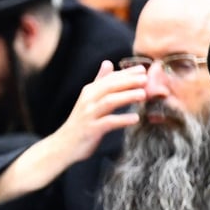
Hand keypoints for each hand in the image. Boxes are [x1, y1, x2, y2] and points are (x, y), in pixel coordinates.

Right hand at [0, 61, 144, 204]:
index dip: (126, 73)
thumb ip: (99, 82)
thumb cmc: (79, 123)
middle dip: (128, 81)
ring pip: (109, 102)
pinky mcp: (91, 130)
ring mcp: (88, 115)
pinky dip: (122, 119)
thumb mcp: (88, 99)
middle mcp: (88, 101)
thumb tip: (108, 63)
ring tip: (143, 95)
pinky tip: (135, 118)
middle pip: (110, 87)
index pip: (109, 78)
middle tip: (146, 78)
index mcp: (89, 92)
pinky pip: (108, 122)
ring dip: (127, 97)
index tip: (143, 69)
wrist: (63, 146)